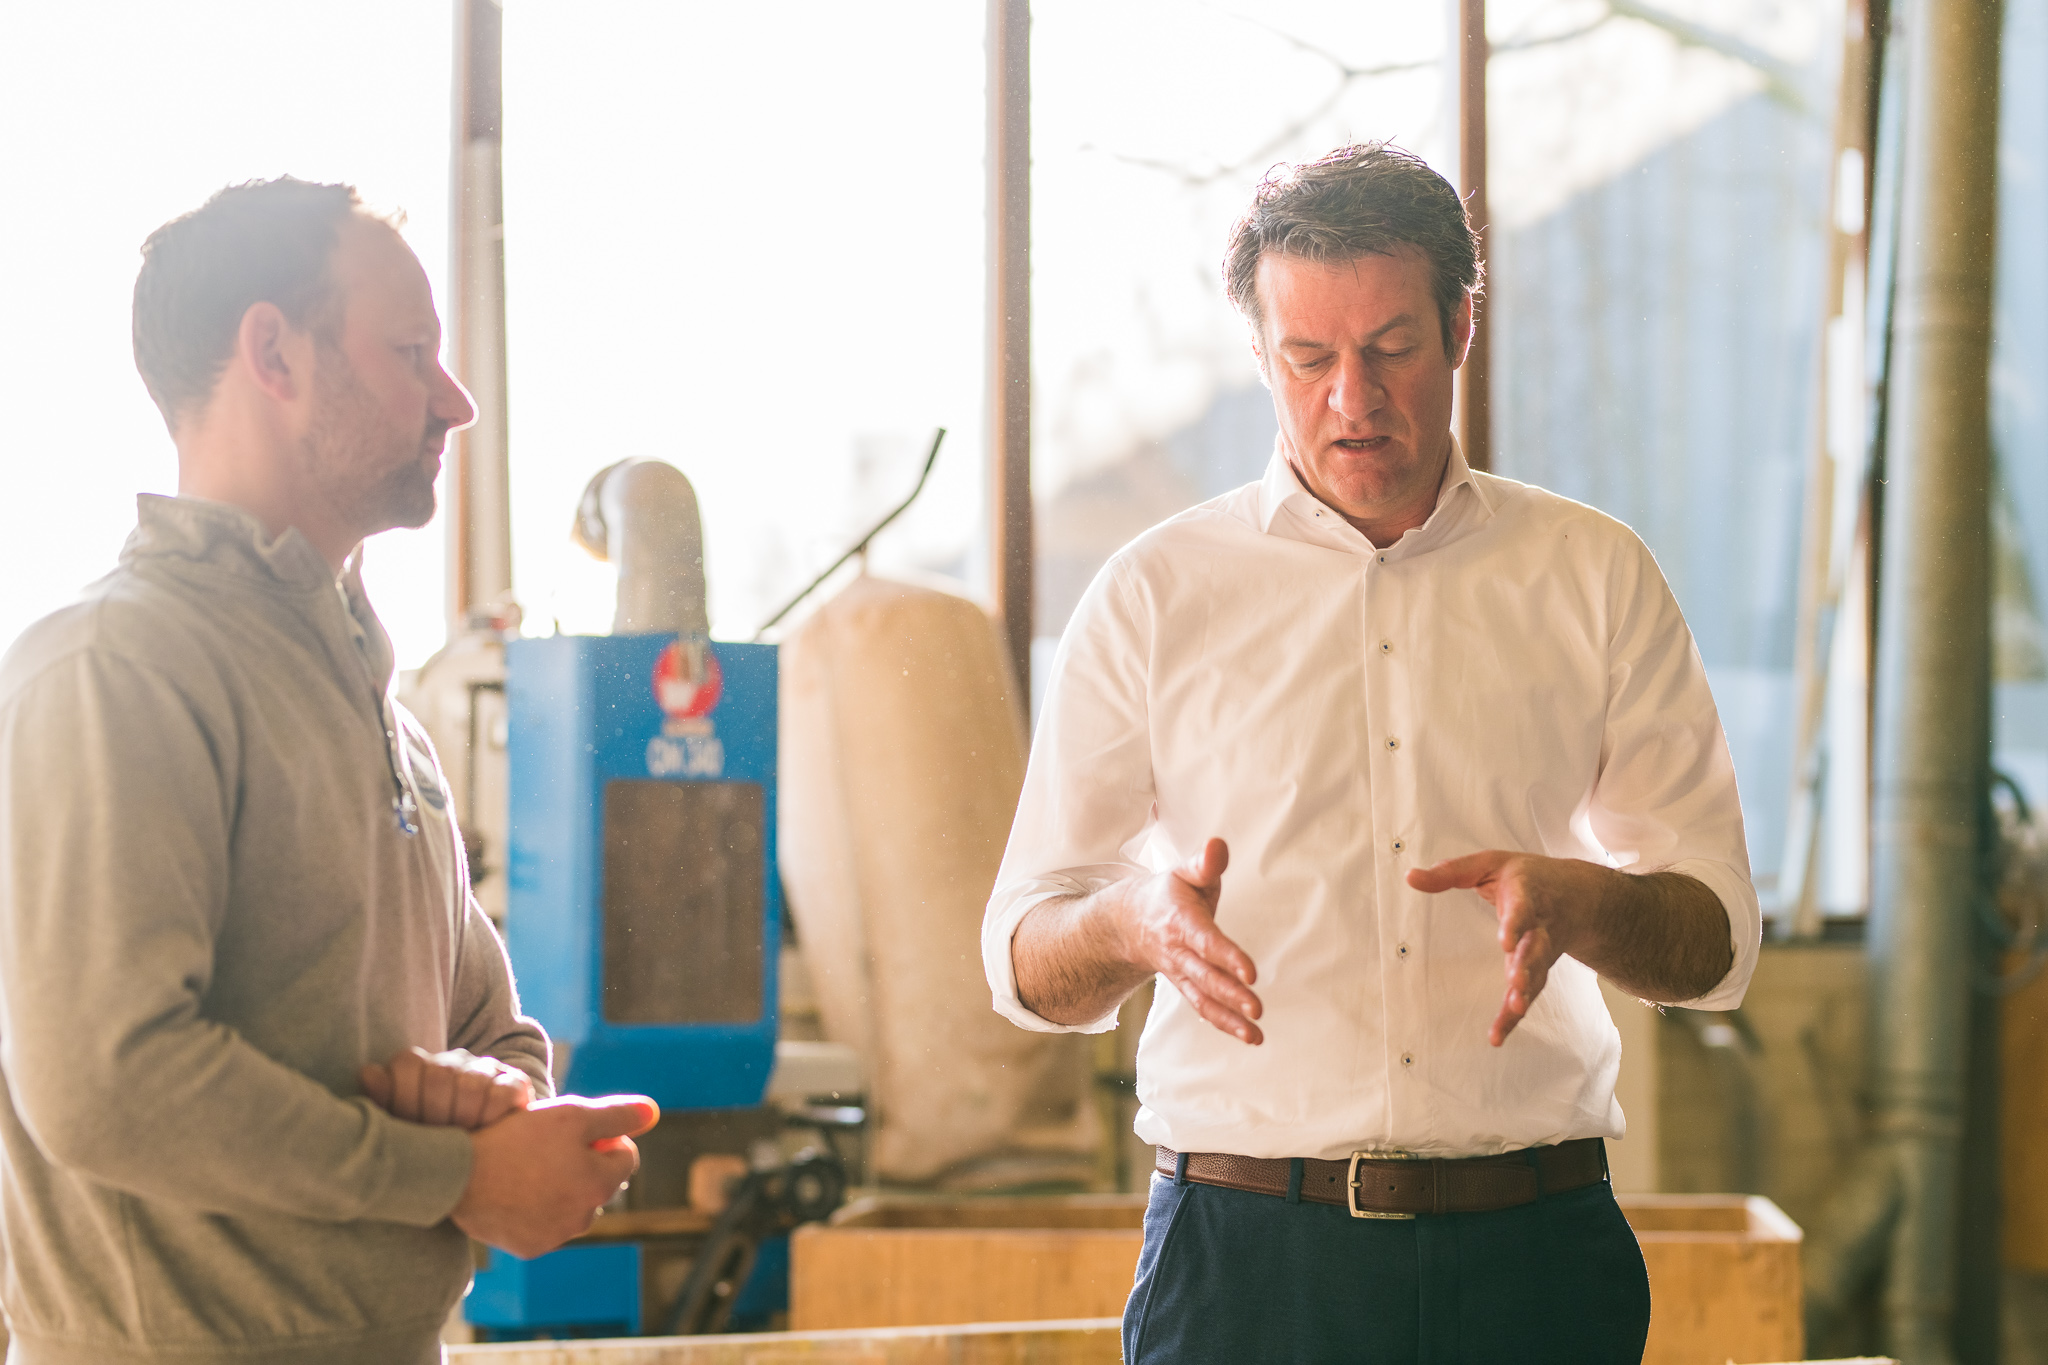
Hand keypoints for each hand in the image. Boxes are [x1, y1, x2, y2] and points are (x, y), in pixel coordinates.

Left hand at [360, 1046, 533, 1130]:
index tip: (408, 1127)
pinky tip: (486, 1129)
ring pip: (470, 1085)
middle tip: (436, 1140)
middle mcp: (451, 1063)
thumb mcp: (399, 1128)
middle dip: (434, 1115)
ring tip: (461, 1139)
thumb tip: (368, 1072)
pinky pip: (503, 1093)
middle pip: (438, 1076)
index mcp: (417, 1068)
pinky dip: (492, 1114)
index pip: (407, 1064)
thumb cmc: (427, 1144)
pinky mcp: (515, 1084)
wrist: (481, 1156)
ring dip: (464, 1118)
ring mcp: (484, 1071)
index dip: (405, 1098)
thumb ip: (382, 1103)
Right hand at [451, 1095, 658, 1258]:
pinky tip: (514, 1191)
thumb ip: (617, 1115)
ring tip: (527, 1168)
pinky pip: (545, 1224)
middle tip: (547, 1147)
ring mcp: (556, 1236)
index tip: (574, 1130)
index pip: (625, 1156)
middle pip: (599, 1183)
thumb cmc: (517, 1138)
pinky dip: (537, 1209)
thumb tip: (653, 1113)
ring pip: (573, 1205)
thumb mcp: (572, 1115)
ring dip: (562, 1188)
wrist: (458, 1175)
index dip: (603, 1137)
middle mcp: (585, 1216)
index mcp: (600, 1182)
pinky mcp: (529, 1248)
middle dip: (584, 1164)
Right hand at [1124, 838, 1262, 1044]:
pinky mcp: (1186, 986)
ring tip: (1254, 1035)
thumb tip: (1218, 845)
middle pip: (1204, 976)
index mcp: (1180, 920)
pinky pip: (1203, 1008)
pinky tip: (1250, 1037)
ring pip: (1202, 999)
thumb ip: (1204, 863)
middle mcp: (1178, 951)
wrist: (1129, 921)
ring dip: (1228, 1019)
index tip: (1250, 972)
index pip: (1205, 941)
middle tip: (1256, 1008)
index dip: (1227, 957)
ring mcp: (1180, 972)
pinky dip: (1224, 1024)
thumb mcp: (1184, 872)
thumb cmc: (1169, 894)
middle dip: (1230, 994)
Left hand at [1407, 850, 1609, 1046]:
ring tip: (1513, 1011)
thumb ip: (1451, 872)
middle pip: (1537, 948)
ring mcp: (1542, 952)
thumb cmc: (1527, 877)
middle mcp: (1540, 927)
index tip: (1507, 943)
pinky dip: (1513, 1017)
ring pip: (1537, 976)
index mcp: (1528, 895)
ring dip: (1524, 995)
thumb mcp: (1489, 864)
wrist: (1581, 896)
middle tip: (1517, 983)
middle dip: (1528, 966)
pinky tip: (1497, 1036)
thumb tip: (1410, 878)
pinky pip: (1528, 996)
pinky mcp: (1538, 971)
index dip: (1516, 925)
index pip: (1522, 910)